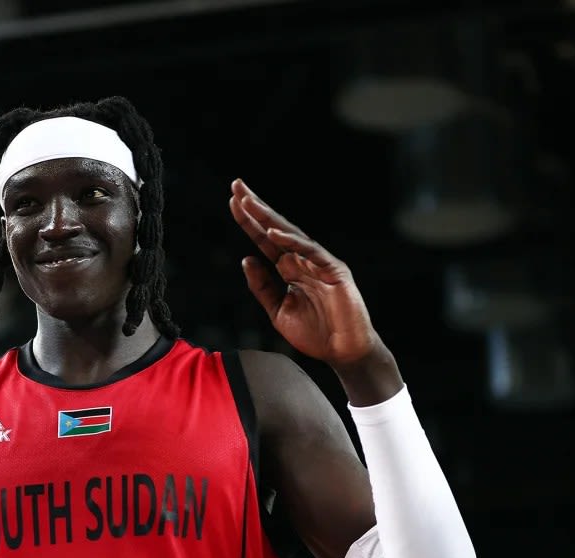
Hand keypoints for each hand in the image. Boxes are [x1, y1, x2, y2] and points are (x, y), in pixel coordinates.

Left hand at [229, 179, 379, 366]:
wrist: (343, 353)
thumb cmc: (315, 333)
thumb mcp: (278, 310)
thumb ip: (263, 287)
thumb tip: (246, 259)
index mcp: (289, 268)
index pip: (264, 240)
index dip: (249, 222)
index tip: (231, 202)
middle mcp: (303, 260)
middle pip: (275, 228)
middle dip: (256, 207)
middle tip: (236, 186)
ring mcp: (319, 263)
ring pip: (291, 234)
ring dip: (268, 217)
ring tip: (248, 202)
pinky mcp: (335, 271)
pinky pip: (311, 252)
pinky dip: (292, 242)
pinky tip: (272, 232)